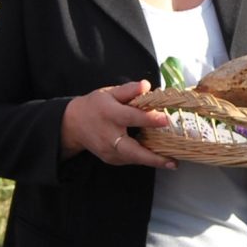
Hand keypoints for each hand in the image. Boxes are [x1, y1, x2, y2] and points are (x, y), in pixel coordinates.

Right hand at [60, 80, 175, 168]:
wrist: (73, 124)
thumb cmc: (95, 105)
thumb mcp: (109, 93)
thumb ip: (128, 90)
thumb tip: (146, 85)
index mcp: (109, 114)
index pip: (131, 117)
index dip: (148, 119)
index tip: (165, 120)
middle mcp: (108, 135)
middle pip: (131, 150)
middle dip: (152, 158)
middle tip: (172, 161)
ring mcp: (108, 151)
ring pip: (133, 159)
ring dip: (152, 161)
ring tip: (171, 162)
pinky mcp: (110, 159)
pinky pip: (130, 160)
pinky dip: (143, 159)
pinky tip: (157, 158)